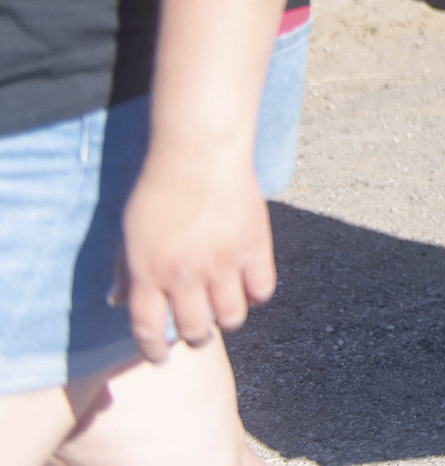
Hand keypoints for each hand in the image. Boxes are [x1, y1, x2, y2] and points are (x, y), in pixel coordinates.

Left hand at [114, 150, 274, 361]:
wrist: (199, 154)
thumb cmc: (159, 189)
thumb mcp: (129, 232)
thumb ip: (124, 270)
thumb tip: (116, 302)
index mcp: (148, 274)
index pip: (149, 331)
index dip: (153, 351)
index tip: (159, 357)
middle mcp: (184, 276)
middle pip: (194, 330)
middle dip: (195, 338)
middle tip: (198, 333)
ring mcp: (221, 263)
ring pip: (231, 317)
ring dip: (227, 320)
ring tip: (225, 311)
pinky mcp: (254, 248)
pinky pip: (261, 290)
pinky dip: (256, 294)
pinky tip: (249, 285)